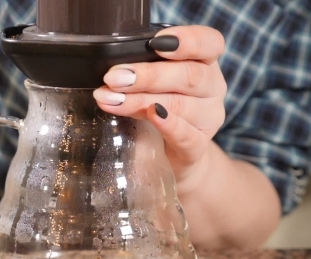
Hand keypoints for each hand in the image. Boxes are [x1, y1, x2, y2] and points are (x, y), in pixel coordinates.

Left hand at [93, 25, 226, 184]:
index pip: (209, 43)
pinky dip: (168, 125)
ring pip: (180, 105)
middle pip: (189, 75)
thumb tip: (112, 70)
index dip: (187, 41)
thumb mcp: (152, 81)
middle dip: (148, 75)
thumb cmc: (158, 104)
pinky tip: (152, 115)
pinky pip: (187, 136)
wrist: (168, 155)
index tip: (155, 43)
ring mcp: (208, 119)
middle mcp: (212, 88)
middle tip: (114, 78)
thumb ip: (140, 69)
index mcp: (204, 62)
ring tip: (110, 100)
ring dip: (140, 101)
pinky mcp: (198, 147)